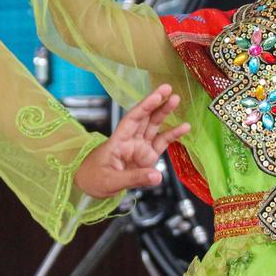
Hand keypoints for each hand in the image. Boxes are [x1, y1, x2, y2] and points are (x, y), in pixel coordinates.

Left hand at [74, 84, 190, 197]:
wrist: (90, 186)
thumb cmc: (94, 178)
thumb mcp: (110, 181)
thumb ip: (134, 178)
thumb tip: (157, 176)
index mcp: (118, 141)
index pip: (132, 119)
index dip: (145, 106)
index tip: (157, 95)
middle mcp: (131, 141)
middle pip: (144, 117)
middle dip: (156, 103)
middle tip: (168, 89)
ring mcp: (140, 148)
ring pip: (154, 126)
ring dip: (165, 113)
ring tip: (176, 100)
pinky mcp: (147, 157)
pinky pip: (162, 142)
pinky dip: (173, 134)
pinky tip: (184, 127)